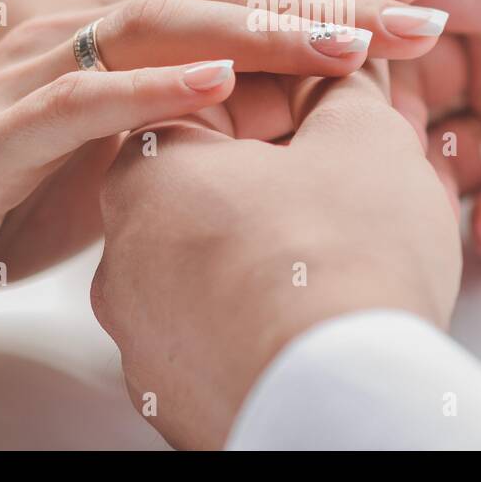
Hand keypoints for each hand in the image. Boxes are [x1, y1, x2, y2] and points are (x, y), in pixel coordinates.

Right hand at [0, 0, 462, 338]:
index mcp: (143, 20)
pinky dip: (151, 90)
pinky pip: (80, 104)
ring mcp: (43, 71)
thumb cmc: (19, 186)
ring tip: (364, 32)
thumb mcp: (142, 136)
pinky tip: (219, 84)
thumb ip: (218, 103)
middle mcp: (97, 22)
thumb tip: (332, 98)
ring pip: (173, 22)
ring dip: (273, 23)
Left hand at [91, 68, 460, 448]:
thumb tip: (339, 81)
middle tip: (347, 186)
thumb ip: (340, 91)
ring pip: (208, 269)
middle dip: (273, 180)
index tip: (334, 114)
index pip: (207, 106)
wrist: (341, 400)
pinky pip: (215, 338)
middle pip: (204, 191)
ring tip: (339, 259)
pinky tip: (312, 320)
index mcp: (145, 170)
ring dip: (264, 254)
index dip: (285, 100)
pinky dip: (257, 322)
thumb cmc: (344, 257)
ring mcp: (139, 336)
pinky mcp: (170, 398)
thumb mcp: (362, 138)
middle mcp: (118, 255)